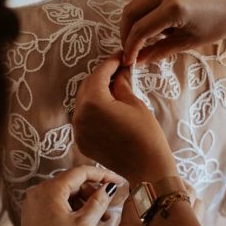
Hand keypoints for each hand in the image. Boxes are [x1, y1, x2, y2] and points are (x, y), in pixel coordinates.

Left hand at [9, 166, 123, 225]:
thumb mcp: (84, 225)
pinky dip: (73, 208)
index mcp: (52, 189)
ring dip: (85, 202)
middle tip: (109, 207)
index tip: (119, 182)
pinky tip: (85, 222)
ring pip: (67, 193)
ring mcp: (36, 200)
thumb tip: (109, 187)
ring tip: (100, 219)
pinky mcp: (35, 210)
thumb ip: (99, 202)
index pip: (82, 172)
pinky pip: (58, 202)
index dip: (103, 175)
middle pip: (74, 182)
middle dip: (94, 193)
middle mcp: (41, 189)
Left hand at [73, 55, 177, 184]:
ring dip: (96, 92)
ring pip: (83, 102)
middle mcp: (79, 116)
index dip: (110, 63)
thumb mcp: (135, 103)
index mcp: (93, 103)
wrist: (147, 169)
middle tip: (118, 70)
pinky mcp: (81, 142)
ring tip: (114, 88)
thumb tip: (119, 71)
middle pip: (87, 87)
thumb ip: (121, 84)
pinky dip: (93, 110)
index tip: (120, 56)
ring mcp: (78, 131)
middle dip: (101, 76)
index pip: (99, 74)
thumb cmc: (146, 135)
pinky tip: (109, 108)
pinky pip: (84, 118)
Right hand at [120, 0, 225, 64]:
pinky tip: (168, 13)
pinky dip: (156, 4)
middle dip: (126, 30)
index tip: (128, 59)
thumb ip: (159, 51)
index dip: (130, 47)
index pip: (140, 29)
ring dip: (142, 18)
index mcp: (175, 9)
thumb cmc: (218, 26)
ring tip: (153, 32)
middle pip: (131, 10)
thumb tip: (137, 60)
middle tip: (129, 45)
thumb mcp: (188, 42)